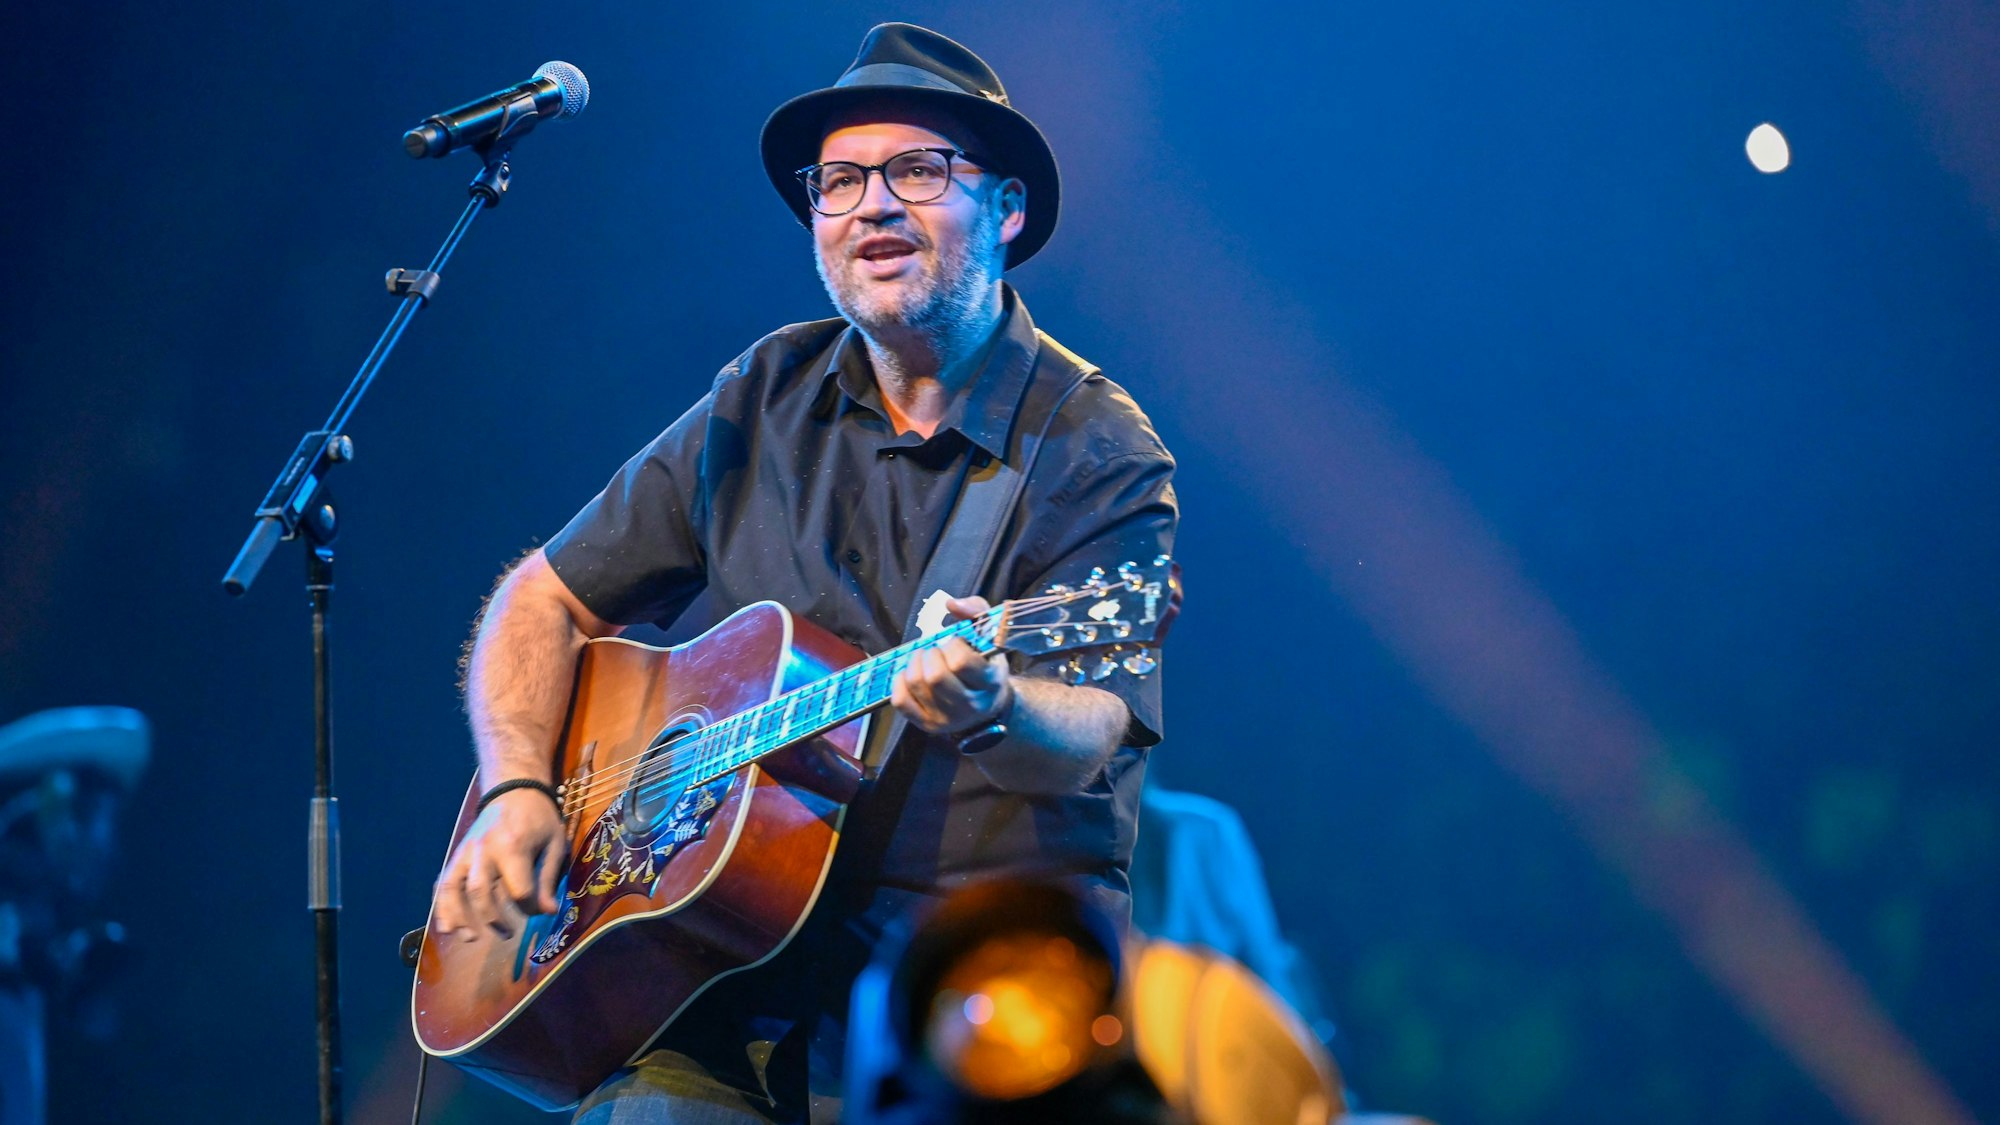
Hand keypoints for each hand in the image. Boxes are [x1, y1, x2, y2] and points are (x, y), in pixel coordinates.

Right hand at [431, 788, 565, 942]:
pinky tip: (447, 926)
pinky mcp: (457, 855)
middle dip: (493, 919)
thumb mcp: (554, 844)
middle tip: (508, 933)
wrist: (514, 790)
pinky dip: (442, 905)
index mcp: (513, 846)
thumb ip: (548, 879)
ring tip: (470, 937)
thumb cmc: (539, 818)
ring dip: (459, 917)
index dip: (530, 907)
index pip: (518, 889)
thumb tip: (549, 912)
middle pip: (481, 892)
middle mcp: (484, 850)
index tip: (540, 910)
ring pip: (454, 889)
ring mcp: (466, 852)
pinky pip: (444, 882)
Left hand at [892, 595, 1011, 734]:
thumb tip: (950, 603)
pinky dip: (899, 682)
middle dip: (930, 654)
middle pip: (935, 676)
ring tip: (924, 659)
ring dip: (914, 662)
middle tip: (936, 651)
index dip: (953, 646)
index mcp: (990, 683)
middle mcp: (970, 706)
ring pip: (915, 684)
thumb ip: (976, 611)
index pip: (961, 662)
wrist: (987, 706)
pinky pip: (900, 701)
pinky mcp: (927, 724)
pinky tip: (911, 674)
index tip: (956, 644)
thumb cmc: (985, 664)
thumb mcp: (990, 635)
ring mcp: (947, 719)